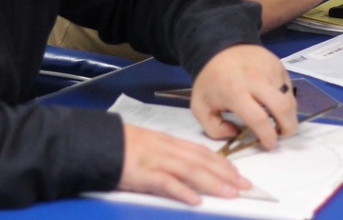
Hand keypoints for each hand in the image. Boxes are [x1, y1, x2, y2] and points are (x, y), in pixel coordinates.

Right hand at [118, 122, 252, 204]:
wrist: (97, 142)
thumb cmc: (122, 145)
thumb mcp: (150, 145)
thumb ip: (168, 154)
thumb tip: (188, 167)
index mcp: (169, 142)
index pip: (201, 152)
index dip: (222, 162)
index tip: (238, 172)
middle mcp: (167, 149)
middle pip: (201, 161)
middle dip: (226, 174)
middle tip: (245, 186)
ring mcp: (155, 161)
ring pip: (190, 171)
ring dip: (213, 182)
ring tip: (230, 193)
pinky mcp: (142, 174)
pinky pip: (166, 183)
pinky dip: (182, 191)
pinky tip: (196, 200)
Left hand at [190, 44, 297, 150]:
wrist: (218, 47)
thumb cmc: (210, 80)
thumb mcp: (200, 107)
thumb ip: (214, 128)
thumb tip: (236, 134)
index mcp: (235, 92)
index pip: (259, 119)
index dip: (268, 137)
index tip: (269, 144)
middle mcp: (256, 80)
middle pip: (283, 107)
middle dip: (288, 127)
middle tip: (282, 134)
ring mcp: (269, 70)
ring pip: (289, 97)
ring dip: (288, 113)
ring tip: (278, 118)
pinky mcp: (277, 64)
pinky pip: (288, 86)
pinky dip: (285, 98)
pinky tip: (274, 100)